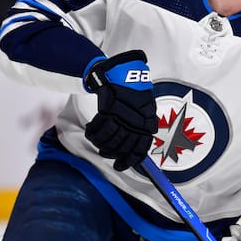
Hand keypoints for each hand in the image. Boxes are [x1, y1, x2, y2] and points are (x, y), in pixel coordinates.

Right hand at [84, 50, 157, 170]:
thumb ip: (140, 130)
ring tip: (96, 140)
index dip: (128, 161)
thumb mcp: (145, 112)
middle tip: (104, 151)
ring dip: (100, 142)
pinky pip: (99, 128)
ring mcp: (123, 116)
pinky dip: (93, 132)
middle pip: (121, 147)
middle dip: (110, 152)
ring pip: (109, 139)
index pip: (140, 149)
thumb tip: (133, 152)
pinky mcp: (110, 109)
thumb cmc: (134, 94)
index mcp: (148, 124)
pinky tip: (91, 130)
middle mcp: (137, 122)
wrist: (123, 74)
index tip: (119, 165)